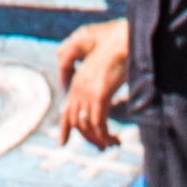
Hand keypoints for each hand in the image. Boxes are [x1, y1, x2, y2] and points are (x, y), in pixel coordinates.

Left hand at [49, 21, 131, 146]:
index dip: (64, 128)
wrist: (124, 40)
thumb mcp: (103, 70)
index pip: (66, 110)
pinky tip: (115, 140)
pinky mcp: (100, 95)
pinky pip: (99, 124)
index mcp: (78, 82)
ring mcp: (88, 92)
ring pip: (87, 126)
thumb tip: (104, 100)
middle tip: (102, 146)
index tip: (62, 143)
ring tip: (112, 144)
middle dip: (88, 138)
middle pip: (76, 122)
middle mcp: (79, 88)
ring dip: (99, 140)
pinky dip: (105, 136)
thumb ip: (99, 85)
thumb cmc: (118, 52)